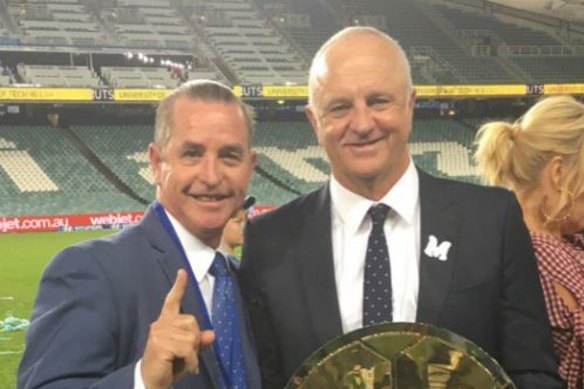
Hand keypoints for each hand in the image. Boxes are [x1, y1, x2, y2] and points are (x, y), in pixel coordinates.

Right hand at [141, 269, 214, 388]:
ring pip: (192, 337)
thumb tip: (211, 334)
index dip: (179, 286)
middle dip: (195, 341)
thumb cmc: (170, 365)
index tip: (183, 271)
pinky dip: (192, 361)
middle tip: (187, 355)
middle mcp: (161, 323)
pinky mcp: (160, 344)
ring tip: (184, 361)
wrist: (152, 381)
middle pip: (192, 323)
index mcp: (166, 321)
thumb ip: (199, 342)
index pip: (172, 300)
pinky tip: (189, 369)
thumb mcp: (188, 352)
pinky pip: (188, 349)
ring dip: (194, 354)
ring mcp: (159, 333)